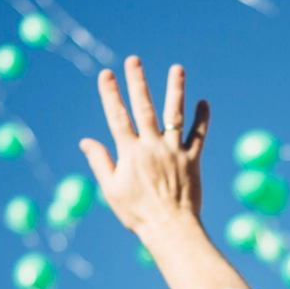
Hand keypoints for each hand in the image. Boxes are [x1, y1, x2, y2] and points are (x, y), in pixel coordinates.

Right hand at [80, 57, 207, 236]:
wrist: (170, 228)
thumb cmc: (137, 213)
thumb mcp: (112, 190)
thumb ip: (100, 162)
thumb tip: (85, 141)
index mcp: (130, 153)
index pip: (117, 117)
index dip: (110, 94)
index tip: (106, 74)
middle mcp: (152, 146)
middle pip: (144, 107)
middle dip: (137, 82)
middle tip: (133, 60)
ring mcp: (174, 151)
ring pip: (175, 114)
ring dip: (175, 89)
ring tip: (177, 68)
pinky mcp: (192, 160)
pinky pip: (198, 135)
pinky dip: (202, 118)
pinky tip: (203, 101)